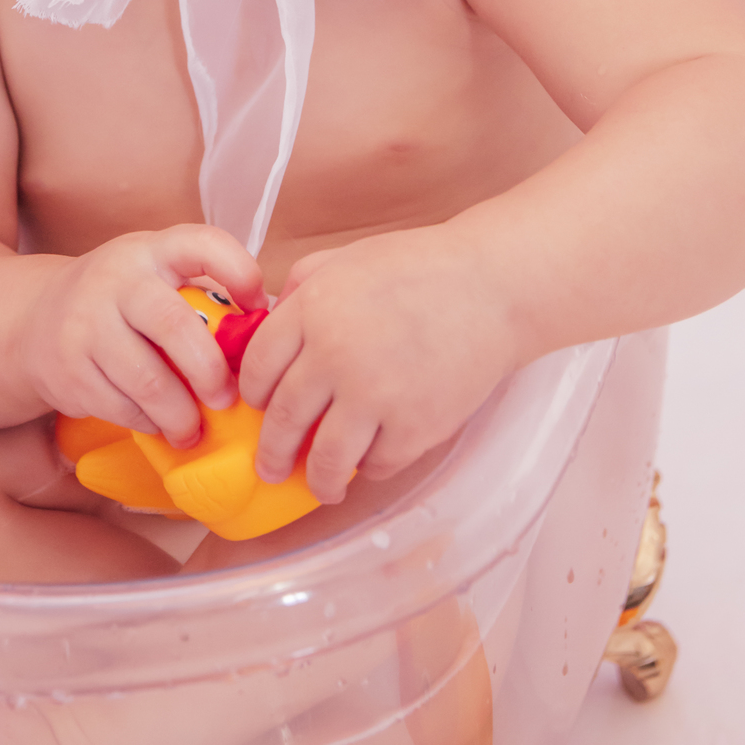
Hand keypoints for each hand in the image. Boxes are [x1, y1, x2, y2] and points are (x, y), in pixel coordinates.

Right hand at [20, 226, 265, 448]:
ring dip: (180, 414)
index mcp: (151, 251)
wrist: (32, 319)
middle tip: (228, 398)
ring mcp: (86, 324)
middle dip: (210, 371)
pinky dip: (147, 422)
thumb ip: (203, 295)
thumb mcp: (155, 278)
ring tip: (194, 429)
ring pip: (148, 380)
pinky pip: (121, 407)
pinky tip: (156, 423)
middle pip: (175, 326)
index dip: (239, 272)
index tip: (258, 308)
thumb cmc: (119, 302)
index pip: (202, 244)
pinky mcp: (68, 369)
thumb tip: (270, 329)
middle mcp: (117, 280)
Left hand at [239, 227, 521, 503]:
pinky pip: (377, 465)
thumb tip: (269, 324)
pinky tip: (370, 460)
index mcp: (313, 310)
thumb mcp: (346, 259)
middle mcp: (335, 355)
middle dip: (271, 452)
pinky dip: (370, 468)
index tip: (257, 406)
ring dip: (316, 480)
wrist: (492, 287)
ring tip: (318, 485)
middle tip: (269, 466)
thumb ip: (301, 287)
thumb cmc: (420, 268)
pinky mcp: (415, 427)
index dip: (251, 393)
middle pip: (283, 420)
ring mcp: (375, 395)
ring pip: (325, 459)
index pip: (257, 367)